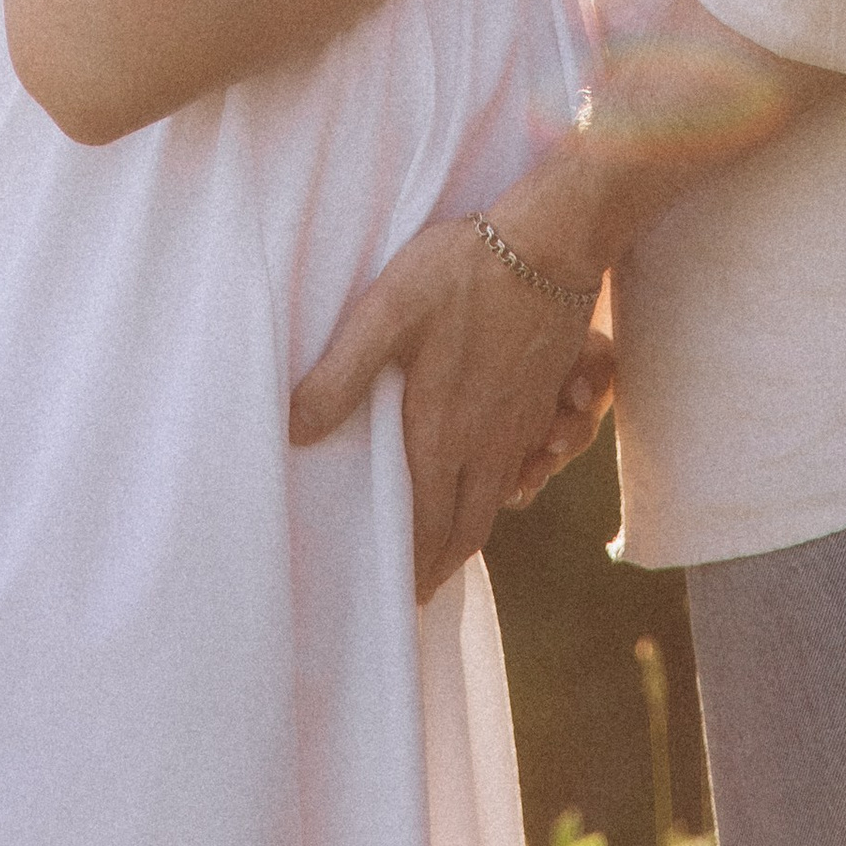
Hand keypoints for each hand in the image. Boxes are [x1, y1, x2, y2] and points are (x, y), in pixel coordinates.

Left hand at [290, 216, 596, 597]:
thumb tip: (296, 432)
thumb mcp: (385, 313)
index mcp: (443, 434)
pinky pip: (526, 467)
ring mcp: (523, 425)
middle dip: (441, 567)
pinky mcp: (545, 399)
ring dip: (471, 531)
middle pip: (467, 529)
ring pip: (499, 501)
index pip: (425, 526)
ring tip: (449, 546)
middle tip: (420, 593)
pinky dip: (506, 491)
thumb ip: (340, 374)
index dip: (410, 568)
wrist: (549, 244)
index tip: (396, 601)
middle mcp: (486, 444)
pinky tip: (496, 481)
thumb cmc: (460, 274)